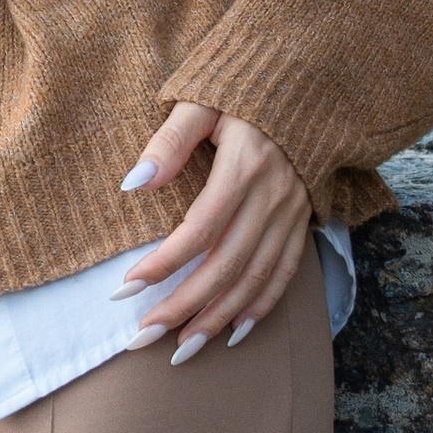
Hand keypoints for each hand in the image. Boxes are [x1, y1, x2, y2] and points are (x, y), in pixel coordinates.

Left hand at [116, 102, 312, 362]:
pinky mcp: (302, 222)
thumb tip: (134, 184)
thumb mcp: (200, 101)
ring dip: (219, 318)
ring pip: (255, 279)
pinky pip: (285, 274)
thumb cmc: (238, 90)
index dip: (164, 263)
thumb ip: (169, 141)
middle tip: (144, 337)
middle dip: (185, 306)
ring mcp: (291, 213)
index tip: (127, 288)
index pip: (200, 229)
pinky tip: (235, 333)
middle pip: (226, 265)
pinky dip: (261, 307)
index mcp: (243, 166)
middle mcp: (272, 197)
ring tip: (182, 349)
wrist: (306, 83)